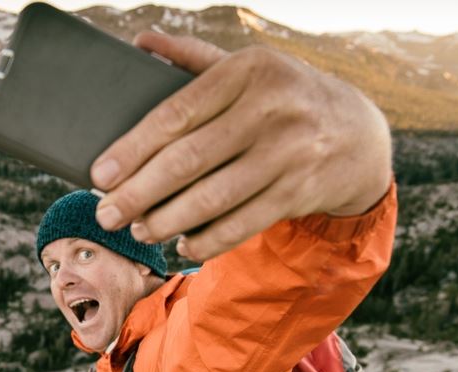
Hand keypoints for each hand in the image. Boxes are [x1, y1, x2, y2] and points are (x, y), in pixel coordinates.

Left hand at [90, 32, 392, 261]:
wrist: (358, 133)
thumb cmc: (282, 98)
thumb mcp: (247, 68)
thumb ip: (194, 58)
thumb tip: (142, 42)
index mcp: (248, 70)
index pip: (176, 113)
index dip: (132, 149)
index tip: (99, 176)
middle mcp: (271, 109)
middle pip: (188, 161)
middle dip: (139, 193)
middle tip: (106, 214)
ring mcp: (289, 153)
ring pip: (213, 198)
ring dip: (166, 221)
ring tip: (138, 230)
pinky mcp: (299, 191)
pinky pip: (241, 224)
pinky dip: (207, 239)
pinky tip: (181, 243)